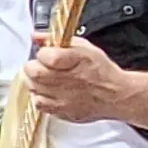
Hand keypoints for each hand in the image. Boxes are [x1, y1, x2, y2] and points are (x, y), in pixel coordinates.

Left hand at [19, 36, 133, 124]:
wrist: (115, 94)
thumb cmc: (100, 70)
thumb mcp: (83, 47)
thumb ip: (56, 40)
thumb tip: (36, 36)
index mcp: (75, 61)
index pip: (45, 56)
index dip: (42, 53)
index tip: (45, 53)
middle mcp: (68, 81)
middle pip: (35, 73)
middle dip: (33, 67)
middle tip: (40, 66)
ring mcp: (64, 98)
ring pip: (34, 88)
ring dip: (35, 81)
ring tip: (45, 78)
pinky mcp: (61, 111)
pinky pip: (39, 104)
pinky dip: (39, 96)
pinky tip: (47, 91)